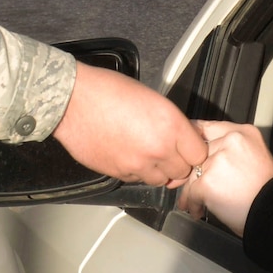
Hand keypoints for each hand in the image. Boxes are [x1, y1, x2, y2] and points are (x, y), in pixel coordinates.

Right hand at [50, 63, 206, 186]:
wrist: (73, 101)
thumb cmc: (108, 91)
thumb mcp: (152, 98)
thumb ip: (171, 122)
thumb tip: (181, 137)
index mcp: (170, 125)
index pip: (198, 154)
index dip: (193, 150)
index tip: (188, 147)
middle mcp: (158, 149)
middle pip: (182, 172)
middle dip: (177, 163)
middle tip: (167, 150)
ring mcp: (137, 165)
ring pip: (160, 180)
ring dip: (158, 171)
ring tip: (146, 153)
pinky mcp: (119, 174)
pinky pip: (137, 180)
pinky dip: (137, 172)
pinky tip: (127, 154)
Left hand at [177, 120, 272, 236]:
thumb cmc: (268, 192)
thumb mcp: (257, 158)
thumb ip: (233, 150)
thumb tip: (208, 155)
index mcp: (245, 133)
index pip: (209, 127)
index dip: (195, 139)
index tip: (187, 149)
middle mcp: (231, 142)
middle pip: (199, 153)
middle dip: (195, 171)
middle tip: (194, 184)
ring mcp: (219, 161)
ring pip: (194, 173)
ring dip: (192, 190)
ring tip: (196, 202)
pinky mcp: (209, 182)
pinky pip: (191, 192)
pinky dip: (193, 204)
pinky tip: (198, 210)